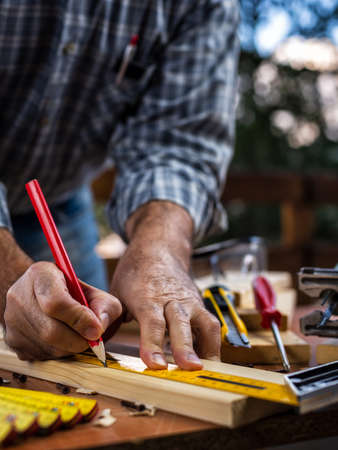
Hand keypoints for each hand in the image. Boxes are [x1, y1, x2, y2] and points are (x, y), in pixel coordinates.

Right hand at [4, 261, 121, 359]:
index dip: (79, 319)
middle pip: (50, 330)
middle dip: (78, 340)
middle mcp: (20, 295)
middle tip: (92, 339)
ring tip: (77, 335)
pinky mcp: (11, 339)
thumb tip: (98, 327)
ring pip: (46, 347)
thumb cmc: (76, 295)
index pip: (56, 302)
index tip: (97, 329)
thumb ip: (105, 307)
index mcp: (41, 274)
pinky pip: (39, 356)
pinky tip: (63, 340)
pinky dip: (58, 354)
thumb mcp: (96, 293)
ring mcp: (12, 319)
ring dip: (70, 348)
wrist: (48, 298)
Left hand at [111, 201, 220, 369]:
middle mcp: (172, 299)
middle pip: (181, 323)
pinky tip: (208, 363)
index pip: (152, 321)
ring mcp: (190, 302)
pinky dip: (212, 346)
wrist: (159, 249)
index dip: (153, 343)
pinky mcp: (200, 306)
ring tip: (206, 371)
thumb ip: (109, 319)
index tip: (155, 364)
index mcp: (148, 296)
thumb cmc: (136, 274)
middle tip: (189, 368)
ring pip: (205, 323)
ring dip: (207, 348)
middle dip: (185, 346)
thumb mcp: (116, 292)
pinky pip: (212, 326)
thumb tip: (93, 343)